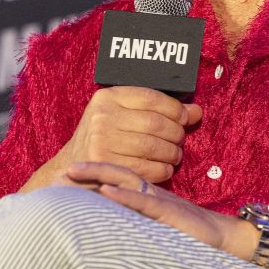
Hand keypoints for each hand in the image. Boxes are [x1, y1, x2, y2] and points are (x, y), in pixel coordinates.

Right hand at [21, 87, 202, 191]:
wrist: (71, 169)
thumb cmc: (105, 138)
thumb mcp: (124, 115)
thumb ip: (159, 110)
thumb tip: (197, 111)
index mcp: (107, 98)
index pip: (152, 98)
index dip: (175, 109)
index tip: (185, 117)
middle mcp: (102, 117)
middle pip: (156, 123)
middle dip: (176, 133)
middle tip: (180, 140)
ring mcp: (101, 142)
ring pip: (154, 146)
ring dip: (172, 153)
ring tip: (174, 155)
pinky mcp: (106, 166)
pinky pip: (147, 168)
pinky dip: (163, 170)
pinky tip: (164, 168)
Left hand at [66, 161, 255, 259]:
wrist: (219, 236)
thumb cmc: (189, 230)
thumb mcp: (158, 221)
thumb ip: (140, 213)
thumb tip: (114, 210)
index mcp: (146, 192)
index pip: (115, 176)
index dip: (91, 173)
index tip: (64, 174)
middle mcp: (149, 191)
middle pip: (115, 172)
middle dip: (86, 170)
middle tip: (60, 170)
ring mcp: (158, 199)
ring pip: (125, 179)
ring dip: (97, 174)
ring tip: (73, 171)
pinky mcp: (166, 212)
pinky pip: (143, 201)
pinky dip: (124, 195)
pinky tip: (106, 191)